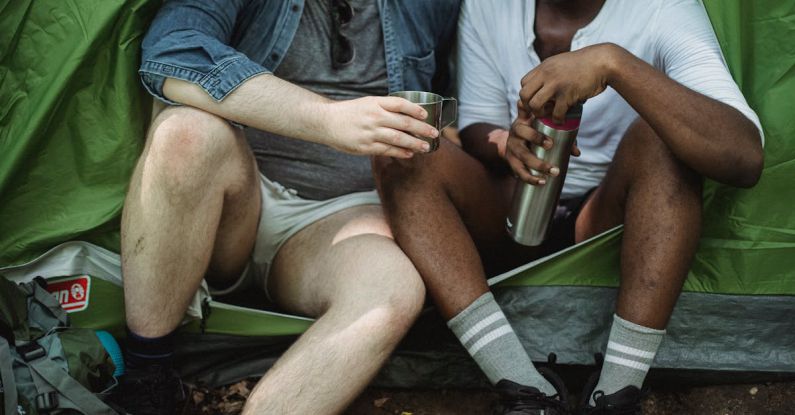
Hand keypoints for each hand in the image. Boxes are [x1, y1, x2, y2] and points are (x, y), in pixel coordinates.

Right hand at [322, 96, 438, 157]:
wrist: (326, 122)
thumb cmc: (349, 112)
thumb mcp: (367, 103)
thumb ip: (385, 107)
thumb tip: (407, 114)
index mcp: (375, 103)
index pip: (400, 104)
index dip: (415, 109)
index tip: (426, 114)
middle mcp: (374, 116)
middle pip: (404, 122)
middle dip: (422, 128)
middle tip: (434, 133)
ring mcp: (370, 132)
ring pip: (398, 138)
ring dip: (414, 143)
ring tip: (425, 147)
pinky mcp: (366, 146)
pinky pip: (387, 150)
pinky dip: (400, 152)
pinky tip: (409, 154)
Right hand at [504, 103, 580, 185]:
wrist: (513, 146)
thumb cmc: (534, 135)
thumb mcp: (544, 131)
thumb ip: (562, 137)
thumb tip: (576, 152)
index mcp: (524, 119)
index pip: (523, 108)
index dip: (529, 108)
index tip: (541, 111)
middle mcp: (515, 131)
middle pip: (522, 131)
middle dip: (536, 138)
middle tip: (550, 145)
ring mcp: (511, 146)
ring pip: (522, 154)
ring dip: (537, 163)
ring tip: (553, 171)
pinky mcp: (510, 160)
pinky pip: (519, 170)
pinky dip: (530, 178)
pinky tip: (541, 182)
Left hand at [519, 43, 617, 122]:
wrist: (603, 61)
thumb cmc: (584, 64)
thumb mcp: (561, 63)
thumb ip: (549, 73)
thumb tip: (542, 86)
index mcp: (544, 67)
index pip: (523, 83)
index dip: (527, 95)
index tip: (535, 101)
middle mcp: (547, 74)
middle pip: (524, 95)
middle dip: (528, 107)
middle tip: (539, 111)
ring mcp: (556, 84)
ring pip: (535, 104)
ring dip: (539, 114)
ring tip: (548, 115)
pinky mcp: (568, 94)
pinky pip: (556, 112)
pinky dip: (557, 119)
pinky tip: (561, 120)